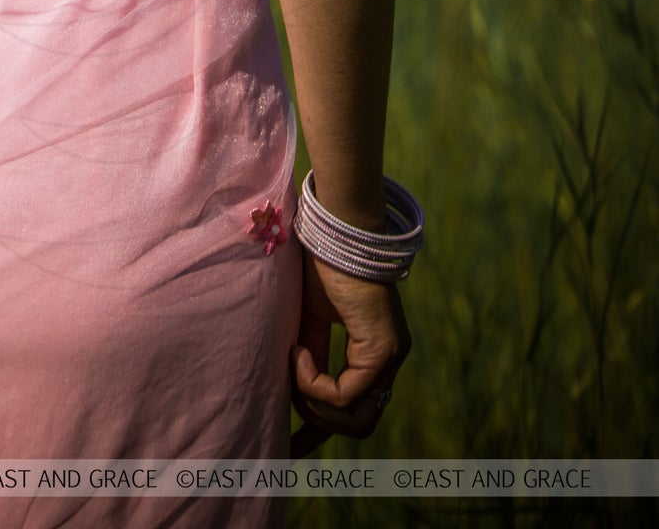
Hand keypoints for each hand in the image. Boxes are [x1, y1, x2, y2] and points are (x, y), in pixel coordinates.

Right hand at [289, 246, 411, 456]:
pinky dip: (315, 381)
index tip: (291, 447)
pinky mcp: (382, 350)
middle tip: (288, 412)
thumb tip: (290, 391)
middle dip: (318, 424)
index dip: (321, 431)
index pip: (356, 410)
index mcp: (372, 353)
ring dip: (315, 402)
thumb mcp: (308, 320)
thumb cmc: (318, 264)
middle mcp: (387, 361)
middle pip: (359, 424)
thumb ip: (308, 355)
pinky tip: (299, 352)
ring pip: (355, 417)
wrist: (335, 229)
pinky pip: (346, 393)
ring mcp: (389, 357)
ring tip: (294, 366)